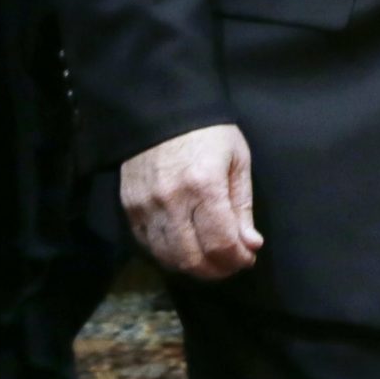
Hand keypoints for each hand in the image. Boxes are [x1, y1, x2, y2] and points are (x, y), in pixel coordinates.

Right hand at [120, 124, 263, 279]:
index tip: (247, 257)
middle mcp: (172, 200)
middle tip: (230, 263)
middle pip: (192, 258)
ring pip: (167, 258)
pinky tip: (185, 246)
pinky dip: (169, 254)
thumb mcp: (237, 160)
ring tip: (210, 258)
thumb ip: (242, 205)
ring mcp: (145, 206)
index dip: (236, 259)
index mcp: (205, 185)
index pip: (220, 242)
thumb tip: (250, 245)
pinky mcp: (129, 208)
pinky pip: (147, 246)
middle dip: (216, 270)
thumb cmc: (209, 132)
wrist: (162, 109)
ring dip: (192, 266)